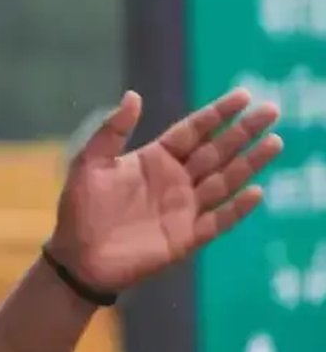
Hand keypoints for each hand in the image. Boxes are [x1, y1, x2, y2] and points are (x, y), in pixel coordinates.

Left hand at [49, 87, 282, 294]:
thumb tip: (133, 95)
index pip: (193, 131)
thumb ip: (112, 130)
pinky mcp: (186, 236)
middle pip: (216, 151)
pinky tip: (256, 192)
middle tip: (271, 110)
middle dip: (243, 131)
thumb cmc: (80, 208)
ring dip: (249, 163)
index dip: (217, 113)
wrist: (77, 256)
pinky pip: (218, 220)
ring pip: (225, 181)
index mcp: (154, 159)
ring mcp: (184, 208)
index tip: (243, 95)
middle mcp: (175, 180)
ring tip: (274, 142)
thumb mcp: (89, 163)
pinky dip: (237, 209)